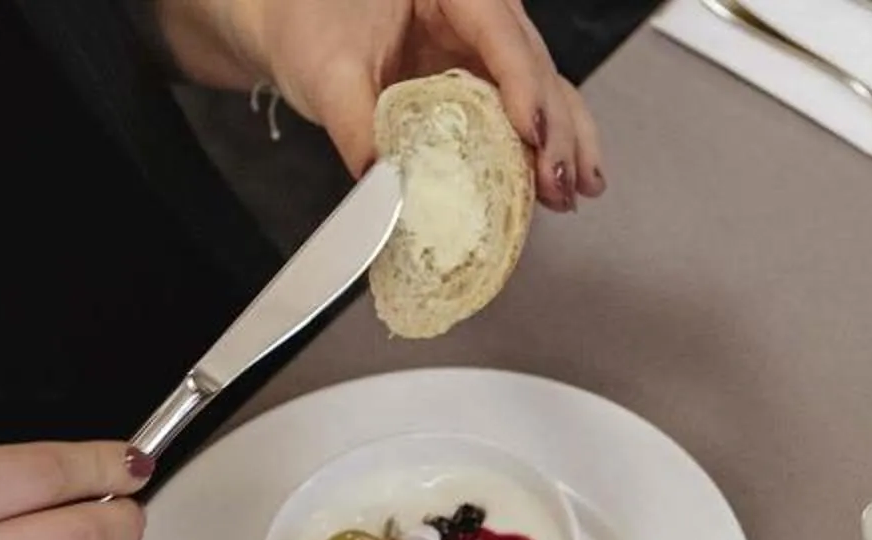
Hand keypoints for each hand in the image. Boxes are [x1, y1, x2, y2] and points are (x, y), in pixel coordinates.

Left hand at [207, 0, 604, 210]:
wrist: (294, 27)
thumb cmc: (307, 25)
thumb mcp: (324, 70)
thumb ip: (355, 124)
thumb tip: (384, 188)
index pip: (498, 30)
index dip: (522, 83)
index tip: (530, 133)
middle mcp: (480, 12)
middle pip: (534, 65)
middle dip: (553, 129)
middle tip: (556, 183)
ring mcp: (488, 48)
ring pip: (548, 88)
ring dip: (567, 142)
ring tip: (577, 190)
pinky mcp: (487, 82)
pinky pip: (533, 109)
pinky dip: (554, 145)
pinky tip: (575, 182)